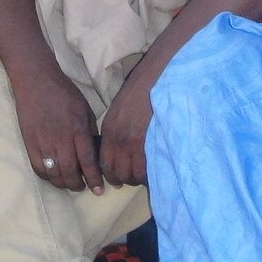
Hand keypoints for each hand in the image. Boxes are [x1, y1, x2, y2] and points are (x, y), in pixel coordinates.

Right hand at [12, 64, 102, 193]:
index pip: (88, 162)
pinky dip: (47, 177)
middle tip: (83, 187)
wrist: (36, 81)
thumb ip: (90, 132)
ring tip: (70, 184)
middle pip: (71, 172)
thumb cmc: (64, 93)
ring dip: (64, 183)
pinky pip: (38, 168)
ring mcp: (43, 142)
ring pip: (54, 174)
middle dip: (78, 185)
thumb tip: (96, 154)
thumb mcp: (85, 110)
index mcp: (78, 130)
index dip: (94, 179)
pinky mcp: (30, 143)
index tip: (99, 190)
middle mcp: (61, 139)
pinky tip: (54, 177)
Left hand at [97, 72, 153, 186]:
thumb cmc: (138, 93)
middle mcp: (118, 140)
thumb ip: (115, 132)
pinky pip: (147, 168)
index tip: (118, 180)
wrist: (154, 80)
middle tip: (134, 178)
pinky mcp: (149, 142)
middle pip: (119, 173)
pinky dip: (150, 174)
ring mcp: (134, 142)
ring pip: (133, 174)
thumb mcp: (118, 112)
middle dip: (126, 180)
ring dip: (139, 179)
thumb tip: (118, 151)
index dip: (112, 176)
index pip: (105, 164)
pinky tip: (155, 171)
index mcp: (109, 132)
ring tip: (146, 176)